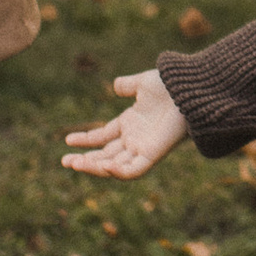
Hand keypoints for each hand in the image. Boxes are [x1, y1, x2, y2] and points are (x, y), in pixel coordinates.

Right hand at [62, 70, 190, 181]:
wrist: (190, 89)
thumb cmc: (171, 86)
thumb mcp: (144, 83)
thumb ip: (129, 85)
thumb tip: (116, 86)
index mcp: (131, 124)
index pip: (103, 137)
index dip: (86, 140)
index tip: (67, 140)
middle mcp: (135, 139)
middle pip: (106, 155)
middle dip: (85, 160)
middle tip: (65, 161)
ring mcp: (143, 148)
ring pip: (115, 166)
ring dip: (95, 167)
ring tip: (74, 164)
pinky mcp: (153, 155)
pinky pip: (134, 171)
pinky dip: (119, 172)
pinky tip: (104, 166)